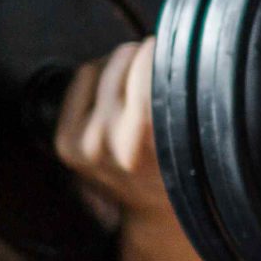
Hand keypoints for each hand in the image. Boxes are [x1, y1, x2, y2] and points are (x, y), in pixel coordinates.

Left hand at [53, 39, 173, 236]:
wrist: (155, 214)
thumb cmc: (183, 171)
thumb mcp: (194, 140)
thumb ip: (178, 101)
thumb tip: (168, 51)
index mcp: (145, 145)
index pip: (146, 74)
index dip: (158, 53)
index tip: (171, 46)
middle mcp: (109, 144)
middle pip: (123, 64)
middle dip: (142, 55)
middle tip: (157, 60)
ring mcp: (84, 145)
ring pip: (101, 68)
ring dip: (122, 62)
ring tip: (139, 75)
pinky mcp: (66, 143)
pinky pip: (82, 80)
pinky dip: (99, 74)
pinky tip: (117, 87)